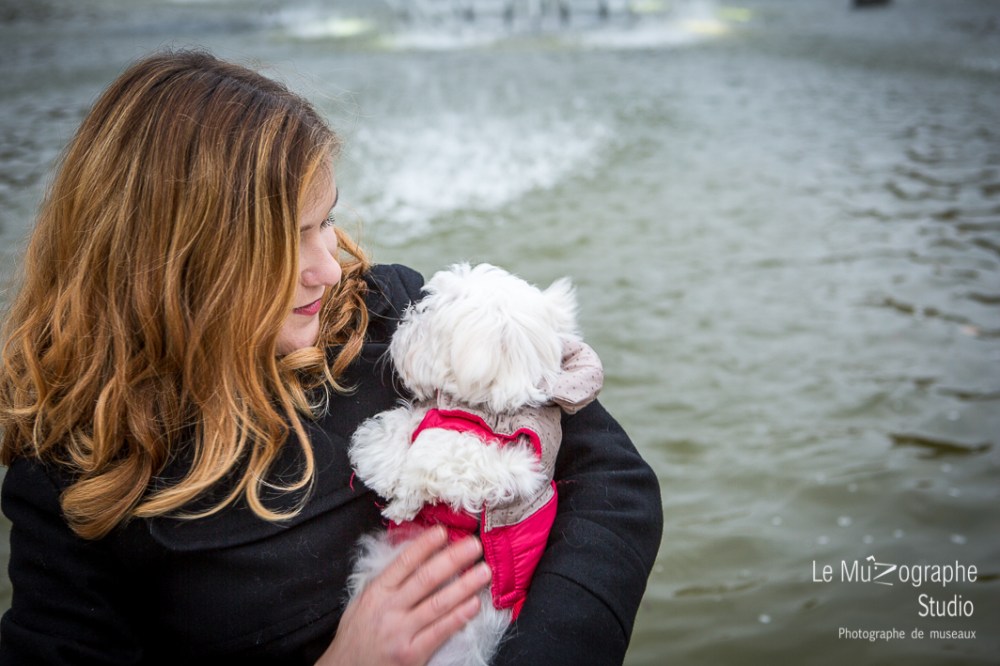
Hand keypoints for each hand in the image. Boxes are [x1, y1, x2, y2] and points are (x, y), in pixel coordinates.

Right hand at [317, 527, 490, 665]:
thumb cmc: (356, 637)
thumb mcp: (362, 603)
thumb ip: (386, 582)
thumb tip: (412, 557)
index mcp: (377, 593)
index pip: (404, 562)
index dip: (425, 545)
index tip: (443, 532)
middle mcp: (389, 610)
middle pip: (426, 579)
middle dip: (453, 559)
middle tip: (473, 546)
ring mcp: (401, 632)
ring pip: (438, 603)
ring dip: (464, 586)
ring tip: (483, 572)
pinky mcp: (411, 654)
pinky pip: (440, 631)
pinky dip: (459, 616)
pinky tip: (474, 604)